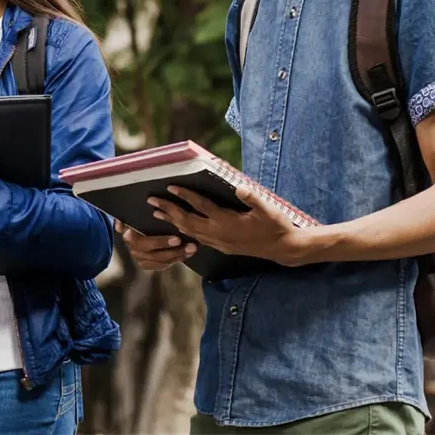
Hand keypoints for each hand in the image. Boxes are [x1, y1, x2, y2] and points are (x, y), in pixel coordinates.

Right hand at [117, 219, 198, 271]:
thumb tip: (119, 226)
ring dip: (178, 255)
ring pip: (161, 261)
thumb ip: (121, 220)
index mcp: (128, 238)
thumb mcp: (126, 217)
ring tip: (192, 248)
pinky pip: (162, 266)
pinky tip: (186, 255)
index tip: (176, 239)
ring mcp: (141, 259)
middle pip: (155, 254)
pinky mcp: (147, 265)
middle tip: (189, 244)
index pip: (143, 243)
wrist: (129, 229)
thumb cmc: (132, 220)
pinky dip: (175, 260)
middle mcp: (134, 251)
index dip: (160, 242)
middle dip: (174, 249)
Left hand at [151, 185, 305, 266]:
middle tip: (151, 200)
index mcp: (227, 222)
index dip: (185, 196)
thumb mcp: (268, 209)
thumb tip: (239, 187)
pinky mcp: (222, 247)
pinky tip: (178, 228)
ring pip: (190, 232)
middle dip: (168, 210)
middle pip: (187, 221)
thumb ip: (252, 198)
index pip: (201, 206)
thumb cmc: (276, 225)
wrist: (283, 248)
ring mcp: (219, 242)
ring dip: (172, 222)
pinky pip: (197, 239)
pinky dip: (184, 232)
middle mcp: (219, 233)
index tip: (170, 187)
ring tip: (157, 214)